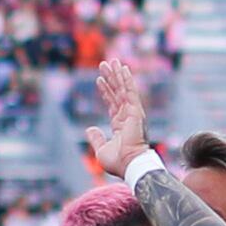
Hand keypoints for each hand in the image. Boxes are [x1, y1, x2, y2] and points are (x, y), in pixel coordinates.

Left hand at [80, 55, 150, 176]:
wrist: (130, 164)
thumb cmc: (118, 162)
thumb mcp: (101, 150)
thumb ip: (96, 138)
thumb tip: (89, 128)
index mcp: (121, 125)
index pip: (112, 103)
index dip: (106, 91)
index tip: (100, 79)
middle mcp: (128, 116)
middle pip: (118, 92)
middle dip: (111, 78)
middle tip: (106, 63)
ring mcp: (132, 113)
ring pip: (123, 89)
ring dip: (118, 74)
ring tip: (113, 61)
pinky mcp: (135, 111)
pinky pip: (130, 92)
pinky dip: (127, 80)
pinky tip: (123, 69)